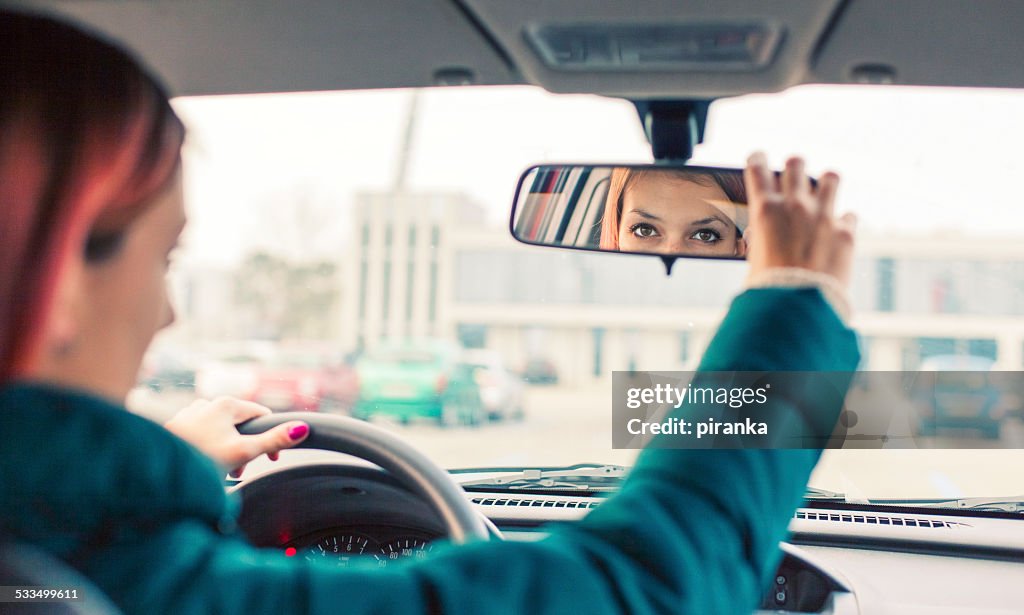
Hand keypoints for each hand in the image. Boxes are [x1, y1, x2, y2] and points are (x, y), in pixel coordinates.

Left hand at [164, 397, 308, 476]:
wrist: (154, 470)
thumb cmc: (200, 458)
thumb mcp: (243, 452)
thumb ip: (273, 440)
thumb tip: (302, 428)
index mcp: (226, 404)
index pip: (262, 415)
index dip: (272, 437)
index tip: (270, 460)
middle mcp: (207, 404)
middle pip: (240, 424)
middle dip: (246, 448)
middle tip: (241, 472)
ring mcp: (189, 414)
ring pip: (220, 431)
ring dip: (227, 450)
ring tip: (221, 472)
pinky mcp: (175, 428)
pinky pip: (202, 436)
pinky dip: (209, 449)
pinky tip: (203, 465)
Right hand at [743, 152, 856, 287]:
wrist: (796, 306)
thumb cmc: (769, 286)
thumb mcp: (754, 255)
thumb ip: (761, 236)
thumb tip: (764, 233)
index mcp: (765, 209)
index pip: (757, 167)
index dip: (757, 159)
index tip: (758, 159)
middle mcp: (795, 205)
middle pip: (796, 164)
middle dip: (794, 167)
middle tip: (793, 175)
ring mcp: (824, 216)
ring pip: (831, 177)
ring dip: (825, 183)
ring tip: (823, 191)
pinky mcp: (846, 232)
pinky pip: (849, 215)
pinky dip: (843, 220)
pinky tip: (838, 229)